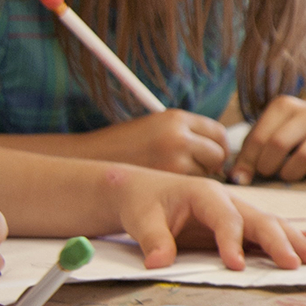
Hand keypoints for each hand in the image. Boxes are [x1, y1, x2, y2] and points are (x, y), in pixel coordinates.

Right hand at [82, 109, 227, 176]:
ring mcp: (174, 158)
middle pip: (218, 153)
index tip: (213, 156)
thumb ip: (186, 134)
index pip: (217, 132)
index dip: (218, 146)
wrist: (86, 158)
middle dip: (213, 164)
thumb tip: (219, 151)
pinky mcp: (167, 179)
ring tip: (171, 175)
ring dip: (196, 176)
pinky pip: (189, 185)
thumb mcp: (156, 128)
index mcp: (176, 118)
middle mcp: (178, 136)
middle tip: (197, 170)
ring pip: (206, 172)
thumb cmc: (123, 146)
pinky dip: (183, 187)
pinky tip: (164, 184)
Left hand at [101, 166, 305, 269]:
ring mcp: (238, 211)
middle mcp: (229, 200)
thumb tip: (158, 264)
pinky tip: (303, 256)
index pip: (226, 219)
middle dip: (279, 241)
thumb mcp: (140, 219)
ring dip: (293, 242)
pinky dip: (287, 244)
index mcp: (206, 193)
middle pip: (261, 219)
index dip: (232, 242)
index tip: (236, 266)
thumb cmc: (143, 203)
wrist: (142, 192)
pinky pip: (266, 233)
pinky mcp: (239, 225)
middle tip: (294, 264)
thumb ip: (153, 240)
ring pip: (271, 224)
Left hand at [230, 95, 305, 183]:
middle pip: (279, 144)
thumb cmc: (284, 134)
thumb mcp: (264, 135)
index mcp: (284, 106)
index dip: (247, 162)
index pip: (259, 138)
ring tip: (286, 174)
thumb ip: (248, 155)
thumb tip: (237, 179)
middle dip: (267, 166)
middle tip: (266, 172)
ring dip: (290, 173)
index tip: (243, 176)